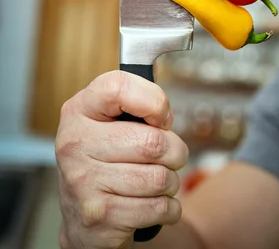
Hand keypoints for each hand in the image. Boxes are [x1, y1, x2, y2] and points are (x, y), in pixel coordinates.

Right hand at [56, 71, 187, 248]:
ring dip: (172, 182)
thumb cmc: (108, 158)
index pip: (118, 87)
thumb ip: (136, 105)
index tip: (163, 119)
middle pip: (152, 142)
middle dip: (176, 151)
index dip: (154, 101)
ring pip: (159, 178)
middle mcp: (75, 142)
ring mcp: (83, 181)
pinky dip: (169, 209)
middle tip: (172, 155)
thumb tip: (164, 115)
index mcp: (79, 110)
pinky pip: (158, 208)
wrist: (84, 218)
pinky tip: (156, 204)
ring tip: (160, 181)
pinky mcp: (98, 215)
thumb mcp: (111, 121)